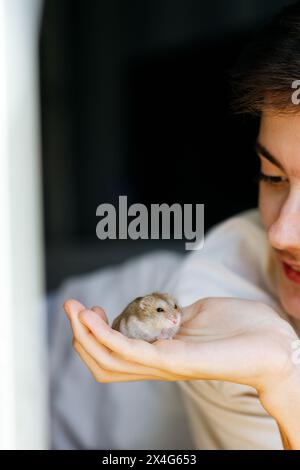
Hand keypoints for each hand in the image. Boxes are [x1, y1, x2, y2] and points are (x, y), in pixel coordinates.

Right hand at [63, 296, 297, 393]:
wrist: (274, 342)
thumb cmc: (241, 328)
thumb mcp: (198, 318)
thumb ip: (175, 318)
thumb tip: (164, 311)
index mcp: (162, 353)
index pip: (114, 354)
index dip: (94, 334)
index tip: (89, 308)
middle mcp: (158, 364)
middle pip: (104, 362)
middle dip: (80, 335)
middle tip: (70, 307)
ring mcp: (166, 365)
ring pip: (111, 360)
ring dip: (86, 335)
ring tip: (74, 310)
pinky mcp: (177, 361)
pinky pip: (132, 353)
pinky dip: (107, 338)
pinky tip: (93, 320)